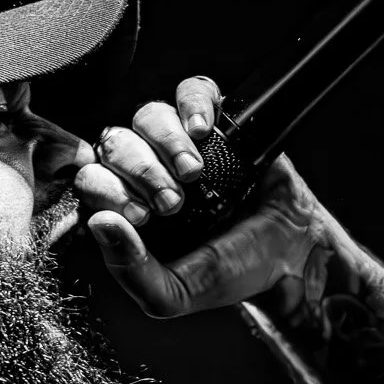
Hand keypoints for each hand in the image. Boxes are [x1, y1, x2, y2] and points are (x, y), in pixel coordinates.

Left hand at [74, 75, 343, 318]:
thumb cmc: (231, 272)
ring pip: (148, 115)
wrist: (292, 254)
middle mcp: (147, 170)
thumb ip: (130, 268)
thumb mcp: (174, 293)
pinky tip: (203, 130)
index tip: (142, 216)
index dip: (108, 191)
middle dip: (140, 171)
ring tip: (194, 173)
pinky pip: (191, 90)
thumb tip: (99, 223)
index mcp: (127, 207)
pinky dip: (192, 105)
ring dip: (167, 143)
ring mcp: (180, 142)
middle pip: (115, 142)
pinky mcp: (216, 120)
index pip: (91, 180)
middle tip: (173, 203)